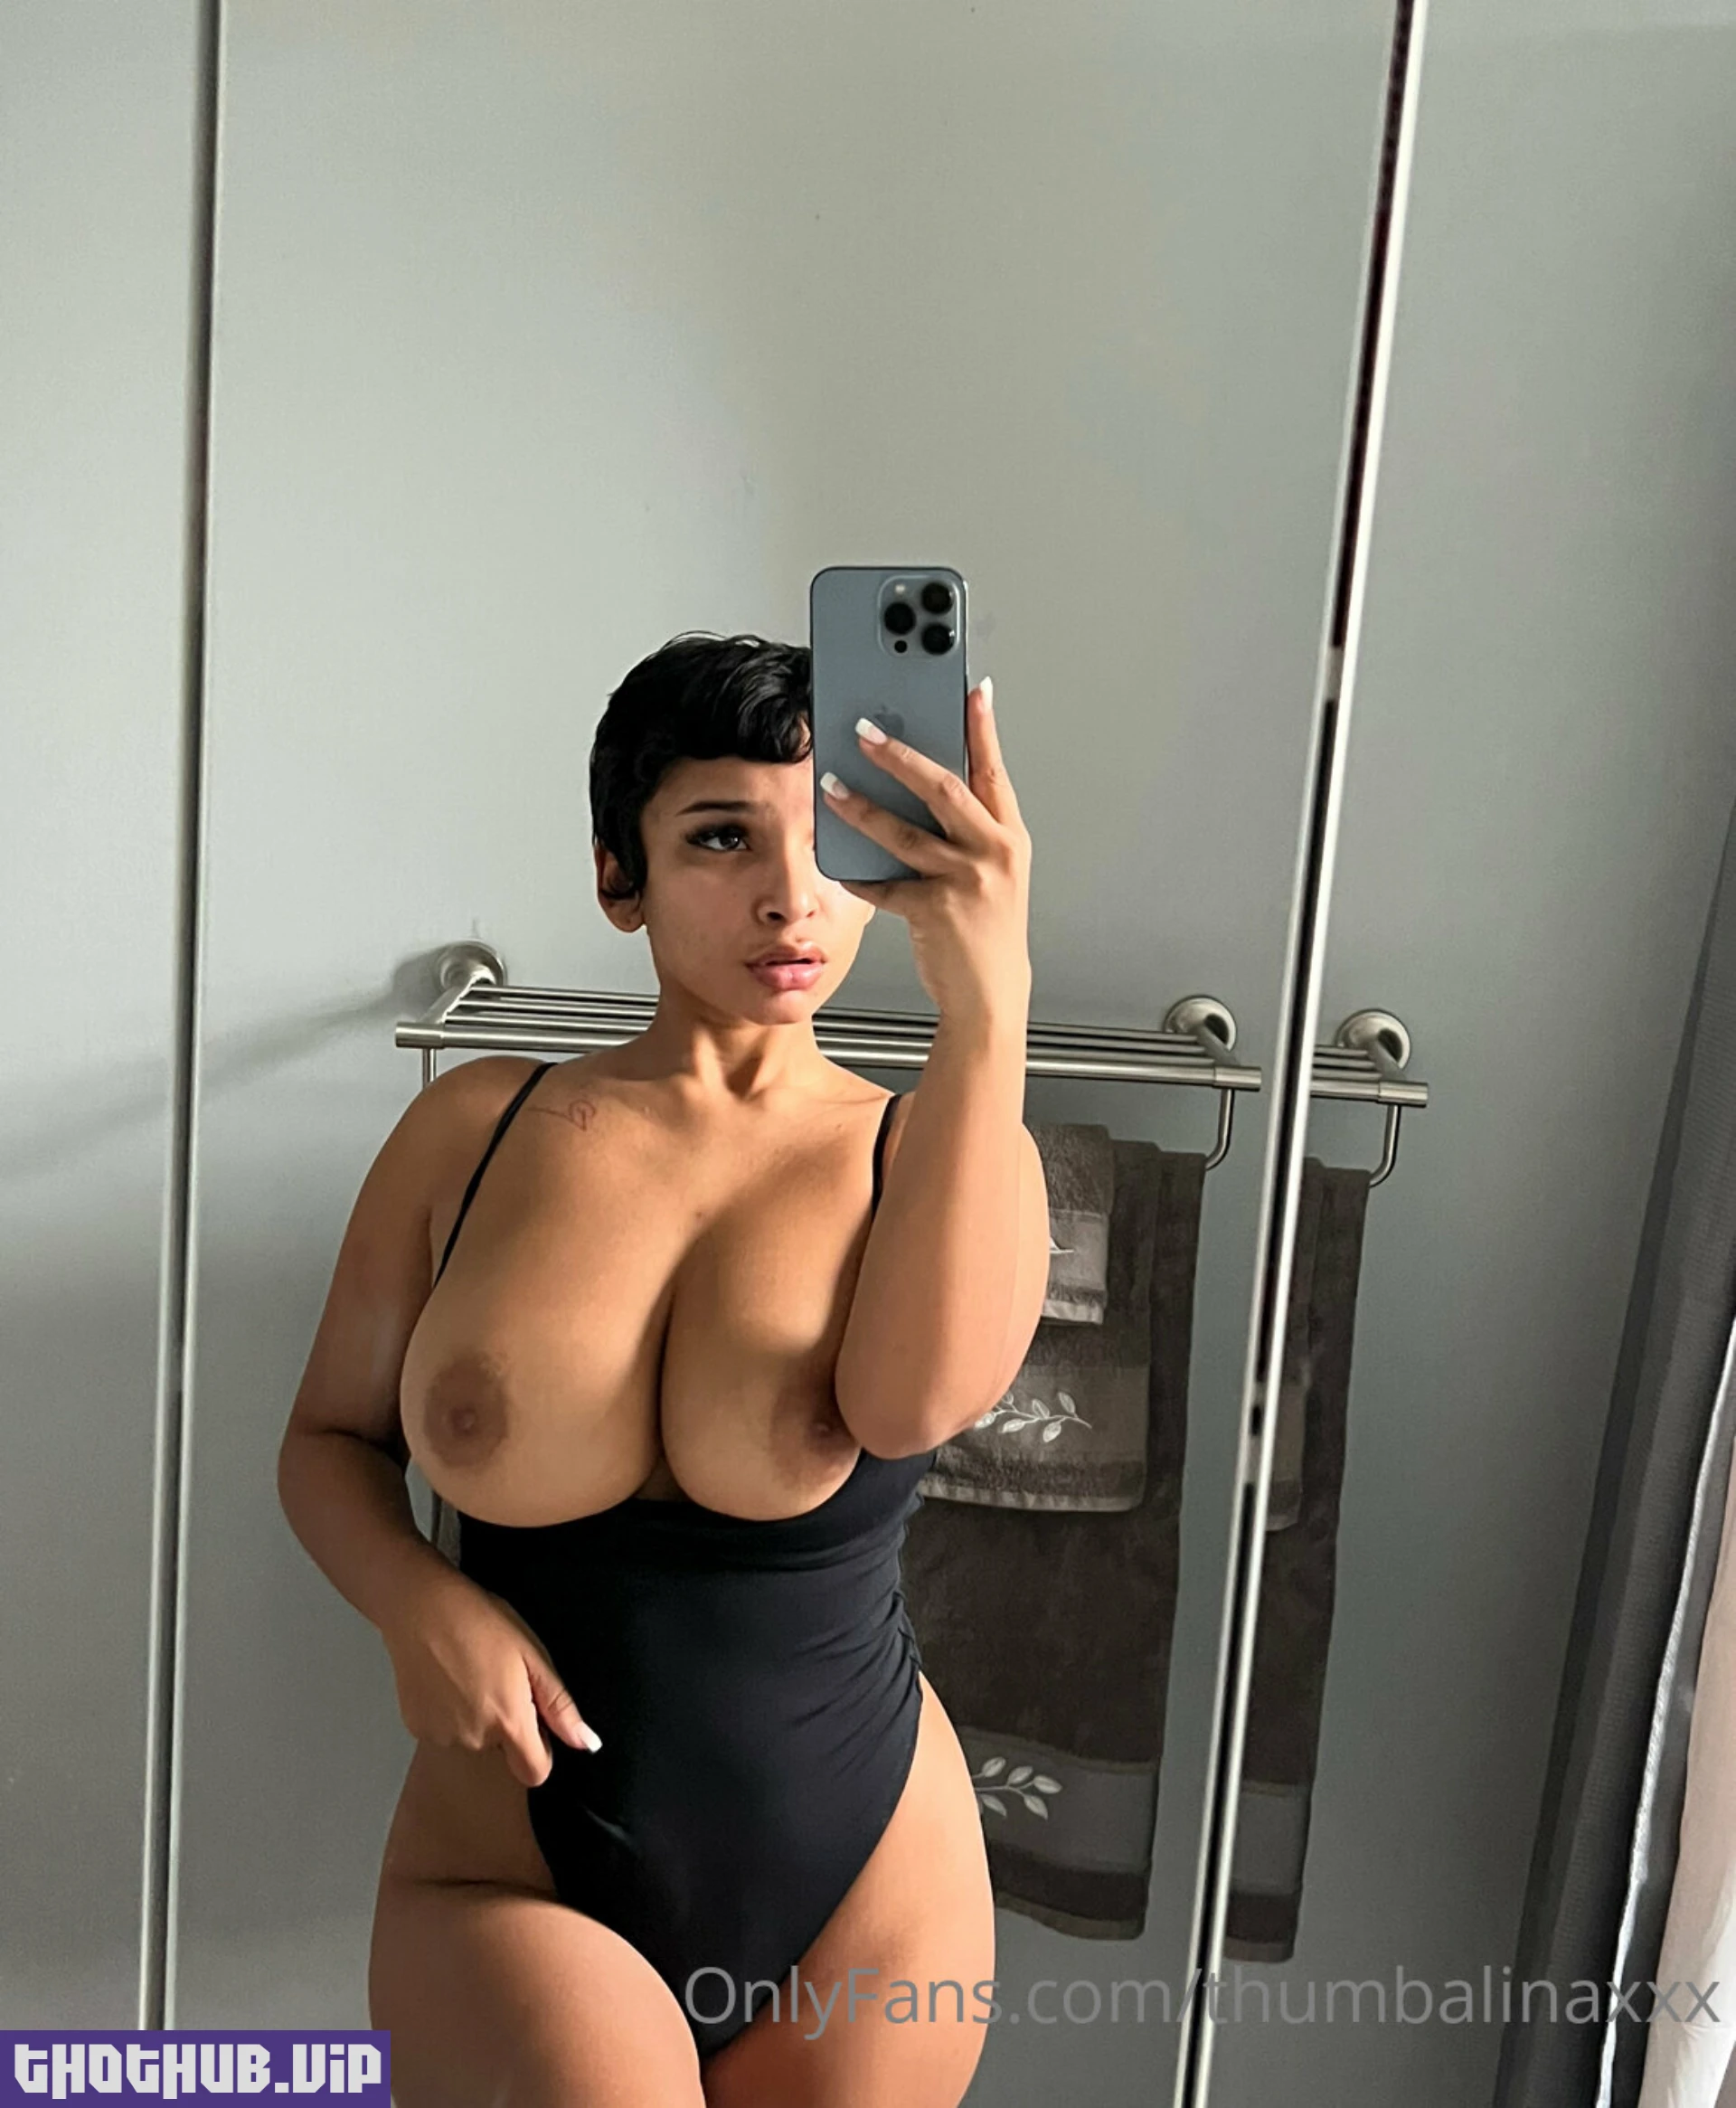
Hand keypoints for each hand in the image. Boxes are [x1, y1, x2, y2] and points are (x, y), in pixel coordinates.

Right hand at [381, 1571, 599, 1788]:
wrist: (421, 1608)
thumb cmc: (481, 1623)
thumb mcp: (532, 1655)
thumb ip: (560, 1706)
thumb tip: (587, 1743)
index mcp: (509, 1722)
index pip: (535, 1772)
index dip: (540, 1750)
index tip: (534, 1720)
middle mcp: (475, 1739)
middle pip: (502, 1751)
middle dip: (506, 1723)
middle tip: (498, 1679)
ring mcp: (442, 1737)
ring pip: (473, 1740)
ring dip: (477, 1718)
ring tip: (470, 1674)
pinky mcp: (417, 1729)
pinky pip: (446, 1732)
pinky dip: (450, 1714)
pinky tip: (447, 1680)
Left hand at [822, 677, 1032, 1022]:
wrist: (990, 993)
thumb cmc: (986, 931)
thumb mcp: (991, 873)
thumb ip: (965, 831)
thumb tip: (916, 786)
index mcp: (1009, 837)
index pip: (992, 770)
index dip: (981, 727)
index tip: (970, 689)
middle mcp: (994, 854)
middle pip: (943, 788)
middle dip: (900, 755)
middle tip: (865, 731)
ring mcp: (967, 882)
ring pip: (904, 832)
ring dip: (861, 807)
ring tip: (830, 786)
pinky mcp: (936, 911)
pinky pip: (885, 884)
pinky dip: (858, 874)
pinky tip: (837, 862)